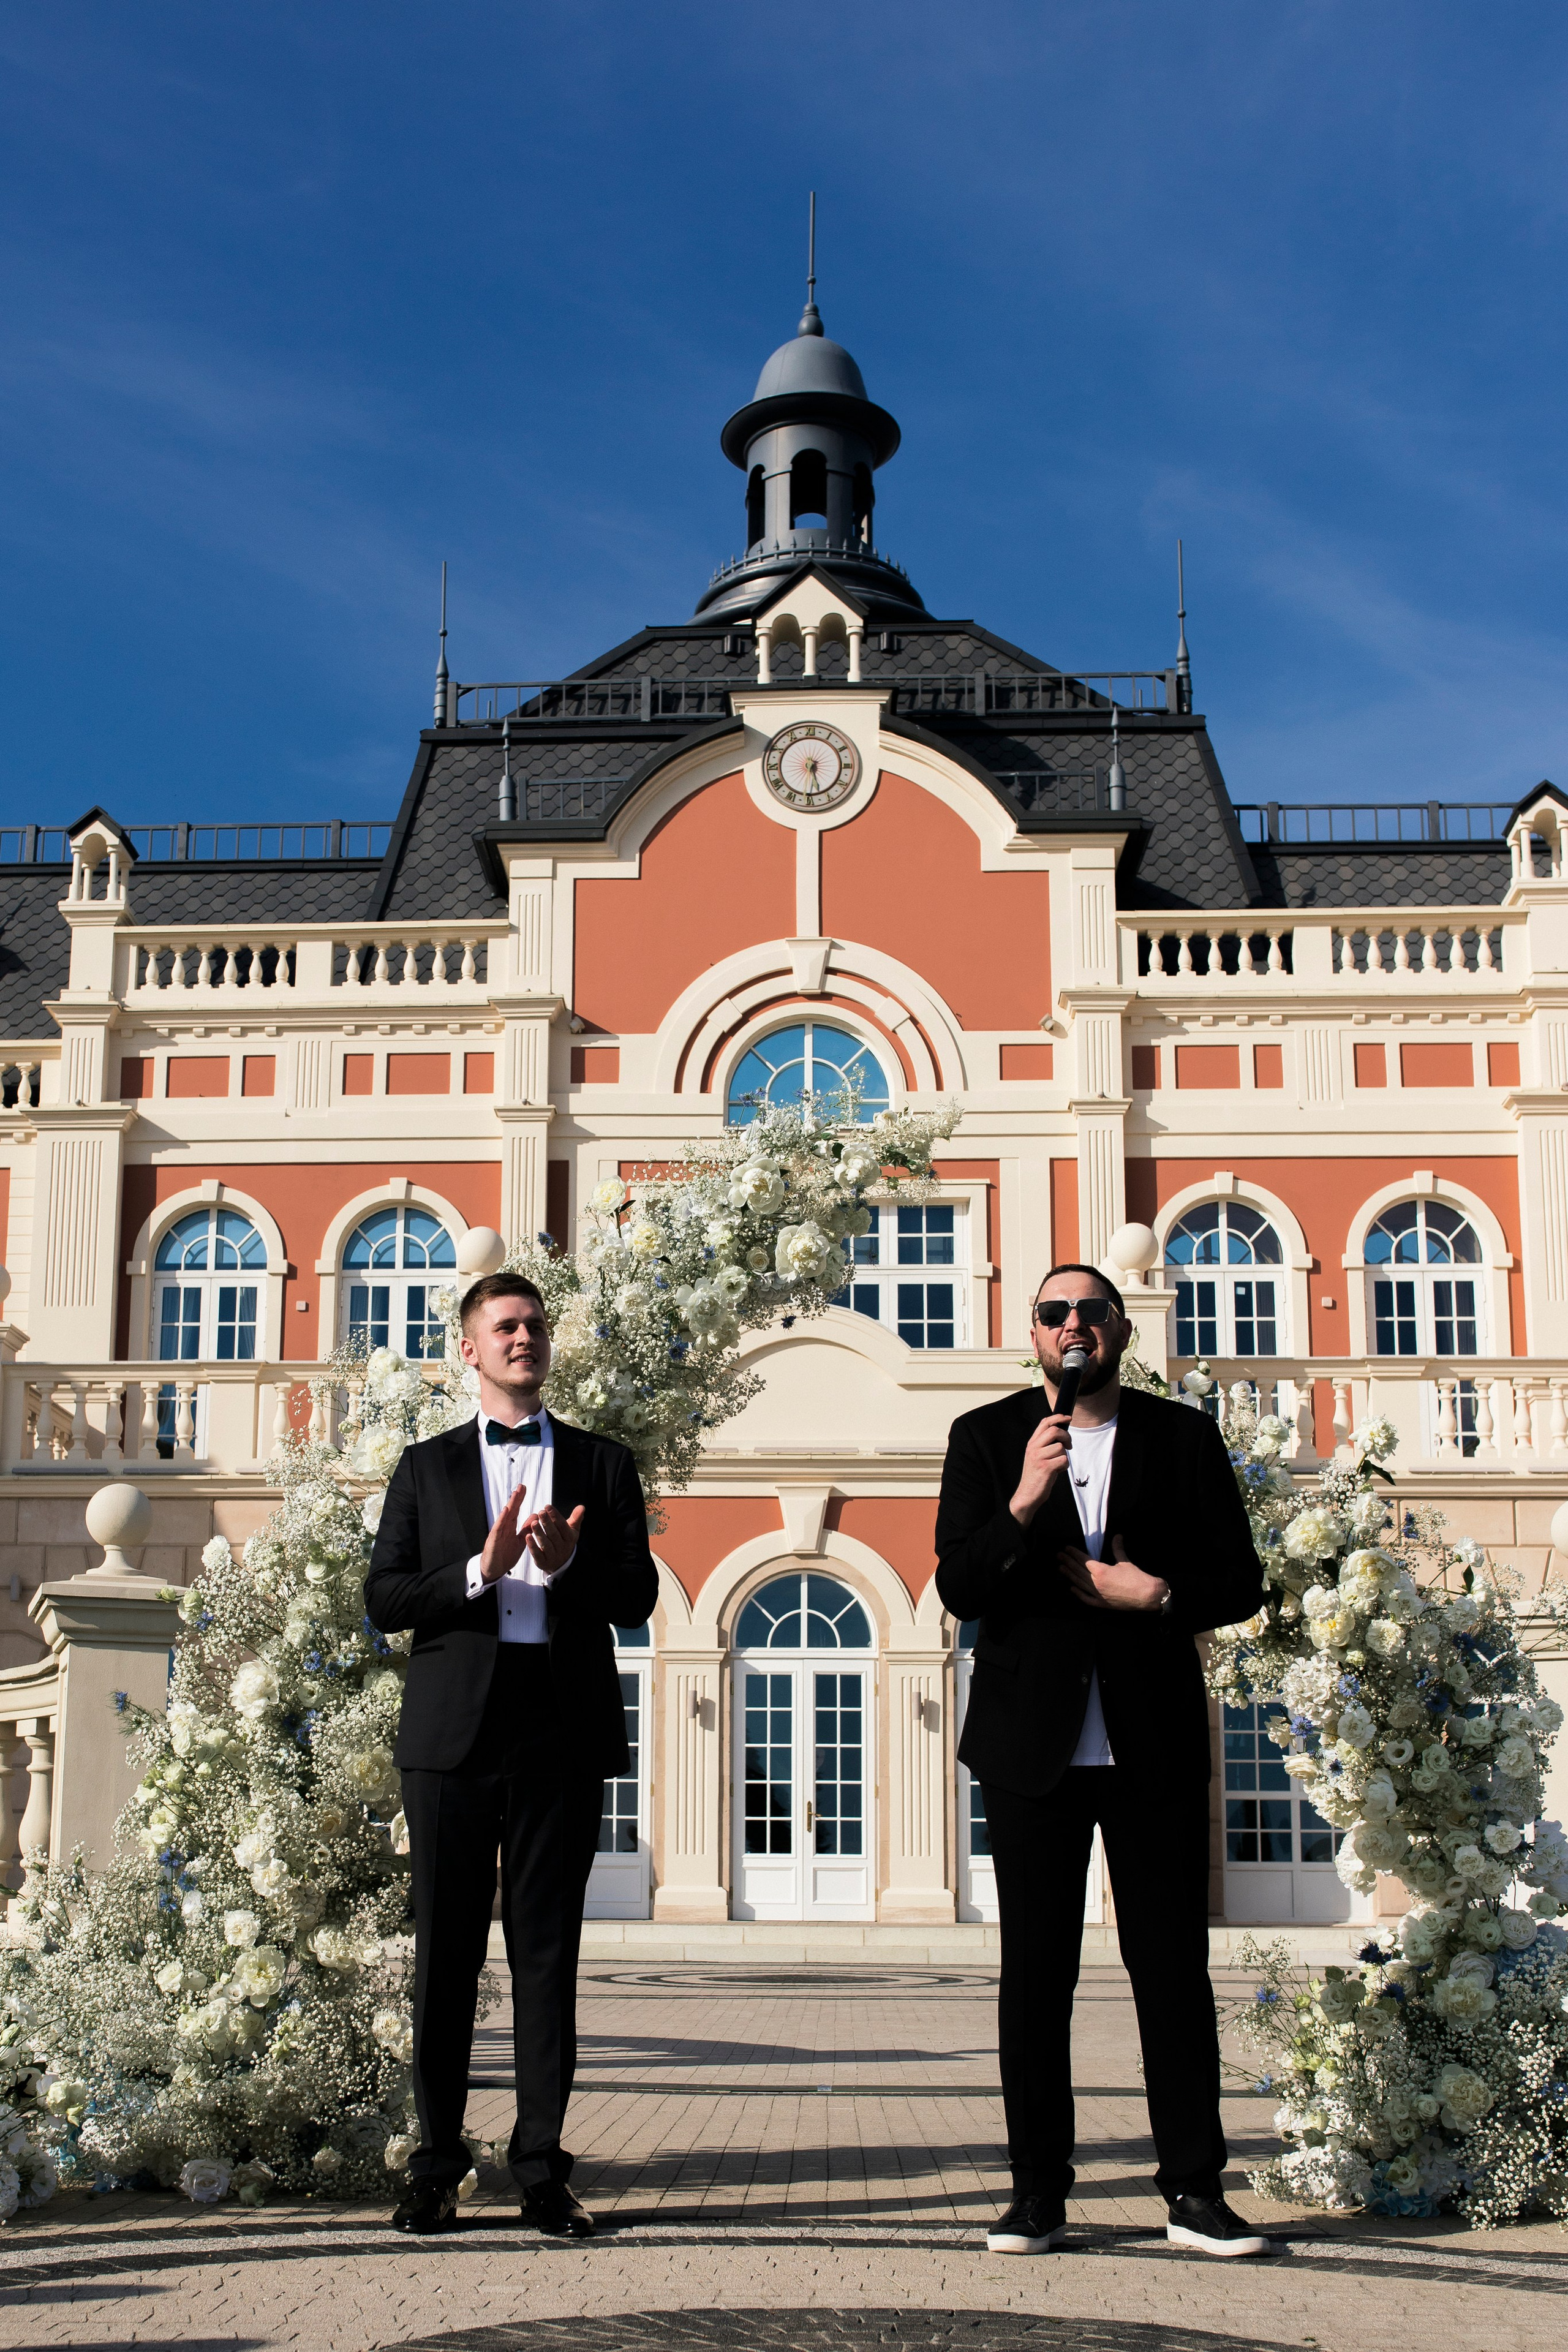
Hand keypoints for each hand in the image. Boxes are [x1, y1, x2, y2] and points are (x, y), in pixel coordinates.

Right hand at [479, 1487, 533, 1584]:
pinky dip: (501, 1519)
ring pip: (504, 1516)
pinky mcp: (493, 1540)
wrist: (493, 1570)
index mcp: (509, 1528)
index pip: (516, 1511)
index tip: (524, 1489)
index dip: (520, 1500)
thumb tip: (534, 1517)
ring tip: (515, 1494)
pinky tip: (506, 1510)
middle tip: (521, 1486)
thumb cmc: (504, 1556)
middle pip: (510, 1510)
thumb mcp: (520, 1541)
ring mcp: (498, 1533)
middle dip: (516, 1498)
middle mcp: (503, 1528)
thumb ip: (526, 1530)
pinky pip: (498, 1528)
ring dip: (510, 1505)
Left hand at [522, 1503, 584, 1578]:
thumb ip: (576, 1518)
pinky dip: (532, 1545)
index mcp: (569, 1538)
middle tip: (541, 1512)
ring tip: (533, 1523)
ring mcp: (552, 1556)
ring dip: (539, 1533)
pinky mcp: (542, 1563)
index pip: (563, 1526)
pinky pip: (537, 1554)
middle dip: (547, 1522)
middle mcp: (562, 1548)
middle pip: (554, 1534)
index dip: (555, 1516)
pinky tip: (527, 1536)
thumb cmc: (564, 1542)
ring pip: (545, 1544)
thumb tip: (582, 1507)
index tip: (548, 1506)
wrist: (561, 1563)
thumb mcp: (572, 1530)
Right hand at [1009, 1411, 1072, 1527]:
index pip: (1044, 1423)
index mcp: (1032, 1443)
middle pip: (1054, 1431)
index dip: (1058, 1417)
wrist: (1027, 1494)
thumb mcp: (1037, 1456)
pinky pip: (1063, 1460)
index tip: (1068, 1418)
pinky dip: (1064, 1466)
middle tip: (1069, 1445)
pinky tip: (1058, 1471)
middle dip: (1066, 1436)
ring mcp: (1038, 1457)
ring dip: (1064, 1456)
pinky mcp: (1045, 1468)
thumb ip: (1045, 1444)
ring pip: (1060, 1447)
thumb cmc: (1036, 1475)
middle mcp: (1033, 1448)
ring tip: (1058, 1464)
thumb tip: (1062, 1433)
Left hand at [1058, 1534, 1169, 1612]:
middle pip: (1078, 1571)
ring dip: (1069, 1575)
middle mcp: (1096, 1583)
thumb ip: (1118, 1548)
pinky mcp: (1101, 1604)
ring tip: (1061, 1568)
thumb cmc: (1137, 1578)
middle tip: (1059, 1556)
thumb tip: (1117, 1536)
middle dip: (1067, 1562)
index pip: (1083, 1560)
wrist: (1147, 1595)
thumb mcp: (1125, 1561)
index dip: (1074, 1554)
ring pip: (1079, 1583)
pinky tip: (1072, 1588)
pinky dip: (1078, 1593)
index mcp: (1101, 1571)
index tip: (1066, 1549)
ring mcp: (1098, 1595)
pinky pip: (1086, 1599)